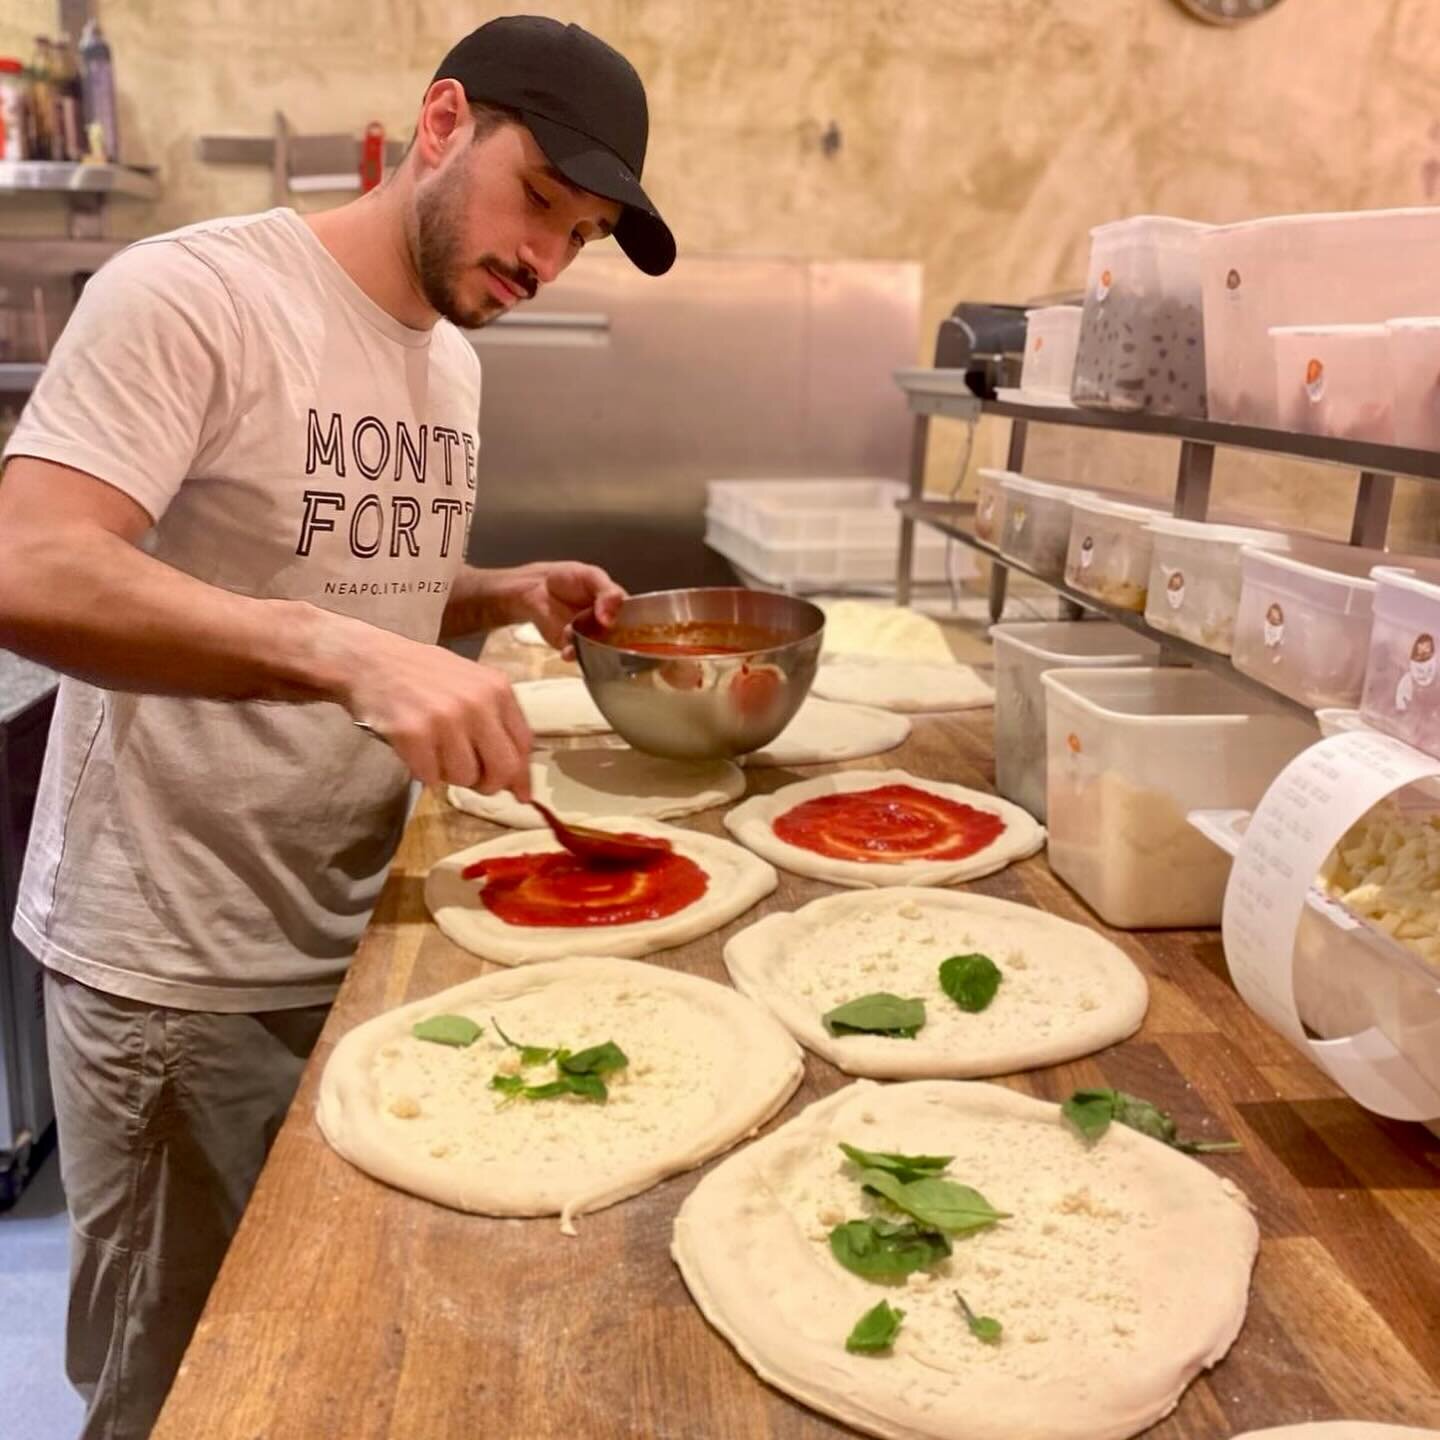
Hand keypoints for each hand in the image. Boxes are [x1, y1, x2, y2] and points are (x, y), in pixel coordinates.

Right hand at [337, 626, 532, 796]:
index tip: (519, 793)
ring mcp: (446, 719)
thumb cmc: (423, 675)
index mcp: (497, 689)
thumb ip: (497, 724)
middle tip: (473, 781)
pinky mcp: (414, 734)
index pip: (524, 745)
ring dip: (449, 774)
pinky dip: (422, 771)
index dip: (521, 775)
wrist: (370, 660)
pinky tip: (414, 748)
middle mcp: (477, 703)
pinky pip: (431, 777)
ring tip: (434, 750)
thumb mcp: (471, 684)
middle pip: (503, 769)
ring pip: (465, 777)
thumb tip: (518, 781)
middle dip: (489, 784)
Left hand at [513, 562, 625, 659]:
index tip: (618, 625)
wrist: (539, 587)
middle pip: (620, 642)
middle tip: (600, 633)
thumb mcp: (592, 576)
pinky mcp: (574, 647)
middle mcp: (610, 627)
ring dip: (590, 647)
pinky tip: (569, 650)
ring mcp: (593, 639)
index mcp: (621, 609)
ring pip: (599, 651)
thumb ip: (606, 592)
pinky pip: (579, 656)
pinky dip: (574, 655)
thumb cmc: (570, 578)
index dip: (633, 627)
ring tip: (574, 632)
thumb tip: (612, 615)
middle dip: (612, 642)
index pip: (636, 623)